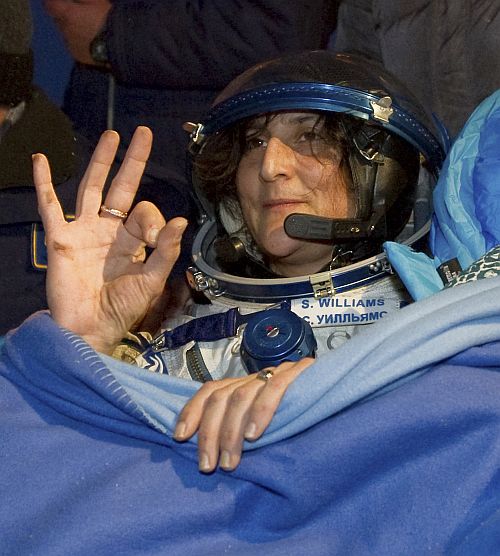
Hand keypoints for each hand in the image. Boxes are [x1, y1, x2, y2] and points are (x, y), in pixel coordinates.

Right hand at [33, 126, 186, 353]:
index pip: (145, 212)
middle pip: (121, 188)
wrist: (90, 327)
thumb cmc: (122, 308)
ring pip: (91, 188)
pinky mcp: (61, 238)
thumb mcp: (151, 281)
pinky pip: (50, 207)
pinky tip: (42, 160)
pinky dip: (44, 184)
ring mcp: (84, 232)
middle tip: (142, 134)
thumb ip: (165, 251)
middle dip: (132, 162)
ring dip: (100, 162)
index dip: (154, 219)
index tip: (153, 238)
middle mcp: (109, 231)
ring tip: (111, 137)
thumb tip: (181, 220)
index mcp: (133, 241)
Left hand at [43, 0, 110, 65]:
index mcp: (67, 15)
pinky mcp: (79, 58)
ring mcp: (71, 46)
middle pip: (58, 20)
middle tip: (77, 14)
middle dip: (64, 16)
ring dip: (72, 30)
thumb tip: (73, 2)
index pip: (49, 5)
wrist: (120, 47)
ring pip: (66, 34)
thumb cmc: (107, 19)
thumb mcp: (95, 0)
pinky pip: (74, 47)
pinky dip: (78, 43)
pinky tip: (89, 42)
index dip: (53, 2)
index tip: (60, 2)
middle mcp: (65, 31)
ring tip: (86, 30)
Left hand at [174, 357, 314, 472]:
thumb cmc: (297, 414)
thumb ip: (240, 426)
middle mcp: (255, 377)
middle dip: (209, 433)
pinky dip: (261, 412)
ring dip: (231, 432)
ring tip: (230, 463)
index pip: (210, 390)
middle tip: (208, 466)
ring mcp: (275, 374)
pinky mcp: (297, 374)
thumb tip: (208, 449)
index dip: (191, 410)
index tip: (180, 436)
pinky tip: (255, 435)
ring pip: (241, 396)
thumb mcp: (262, 422)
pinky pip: (274, 390)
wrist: (336, 385)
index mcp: (244, 385)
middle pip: (221, 397)